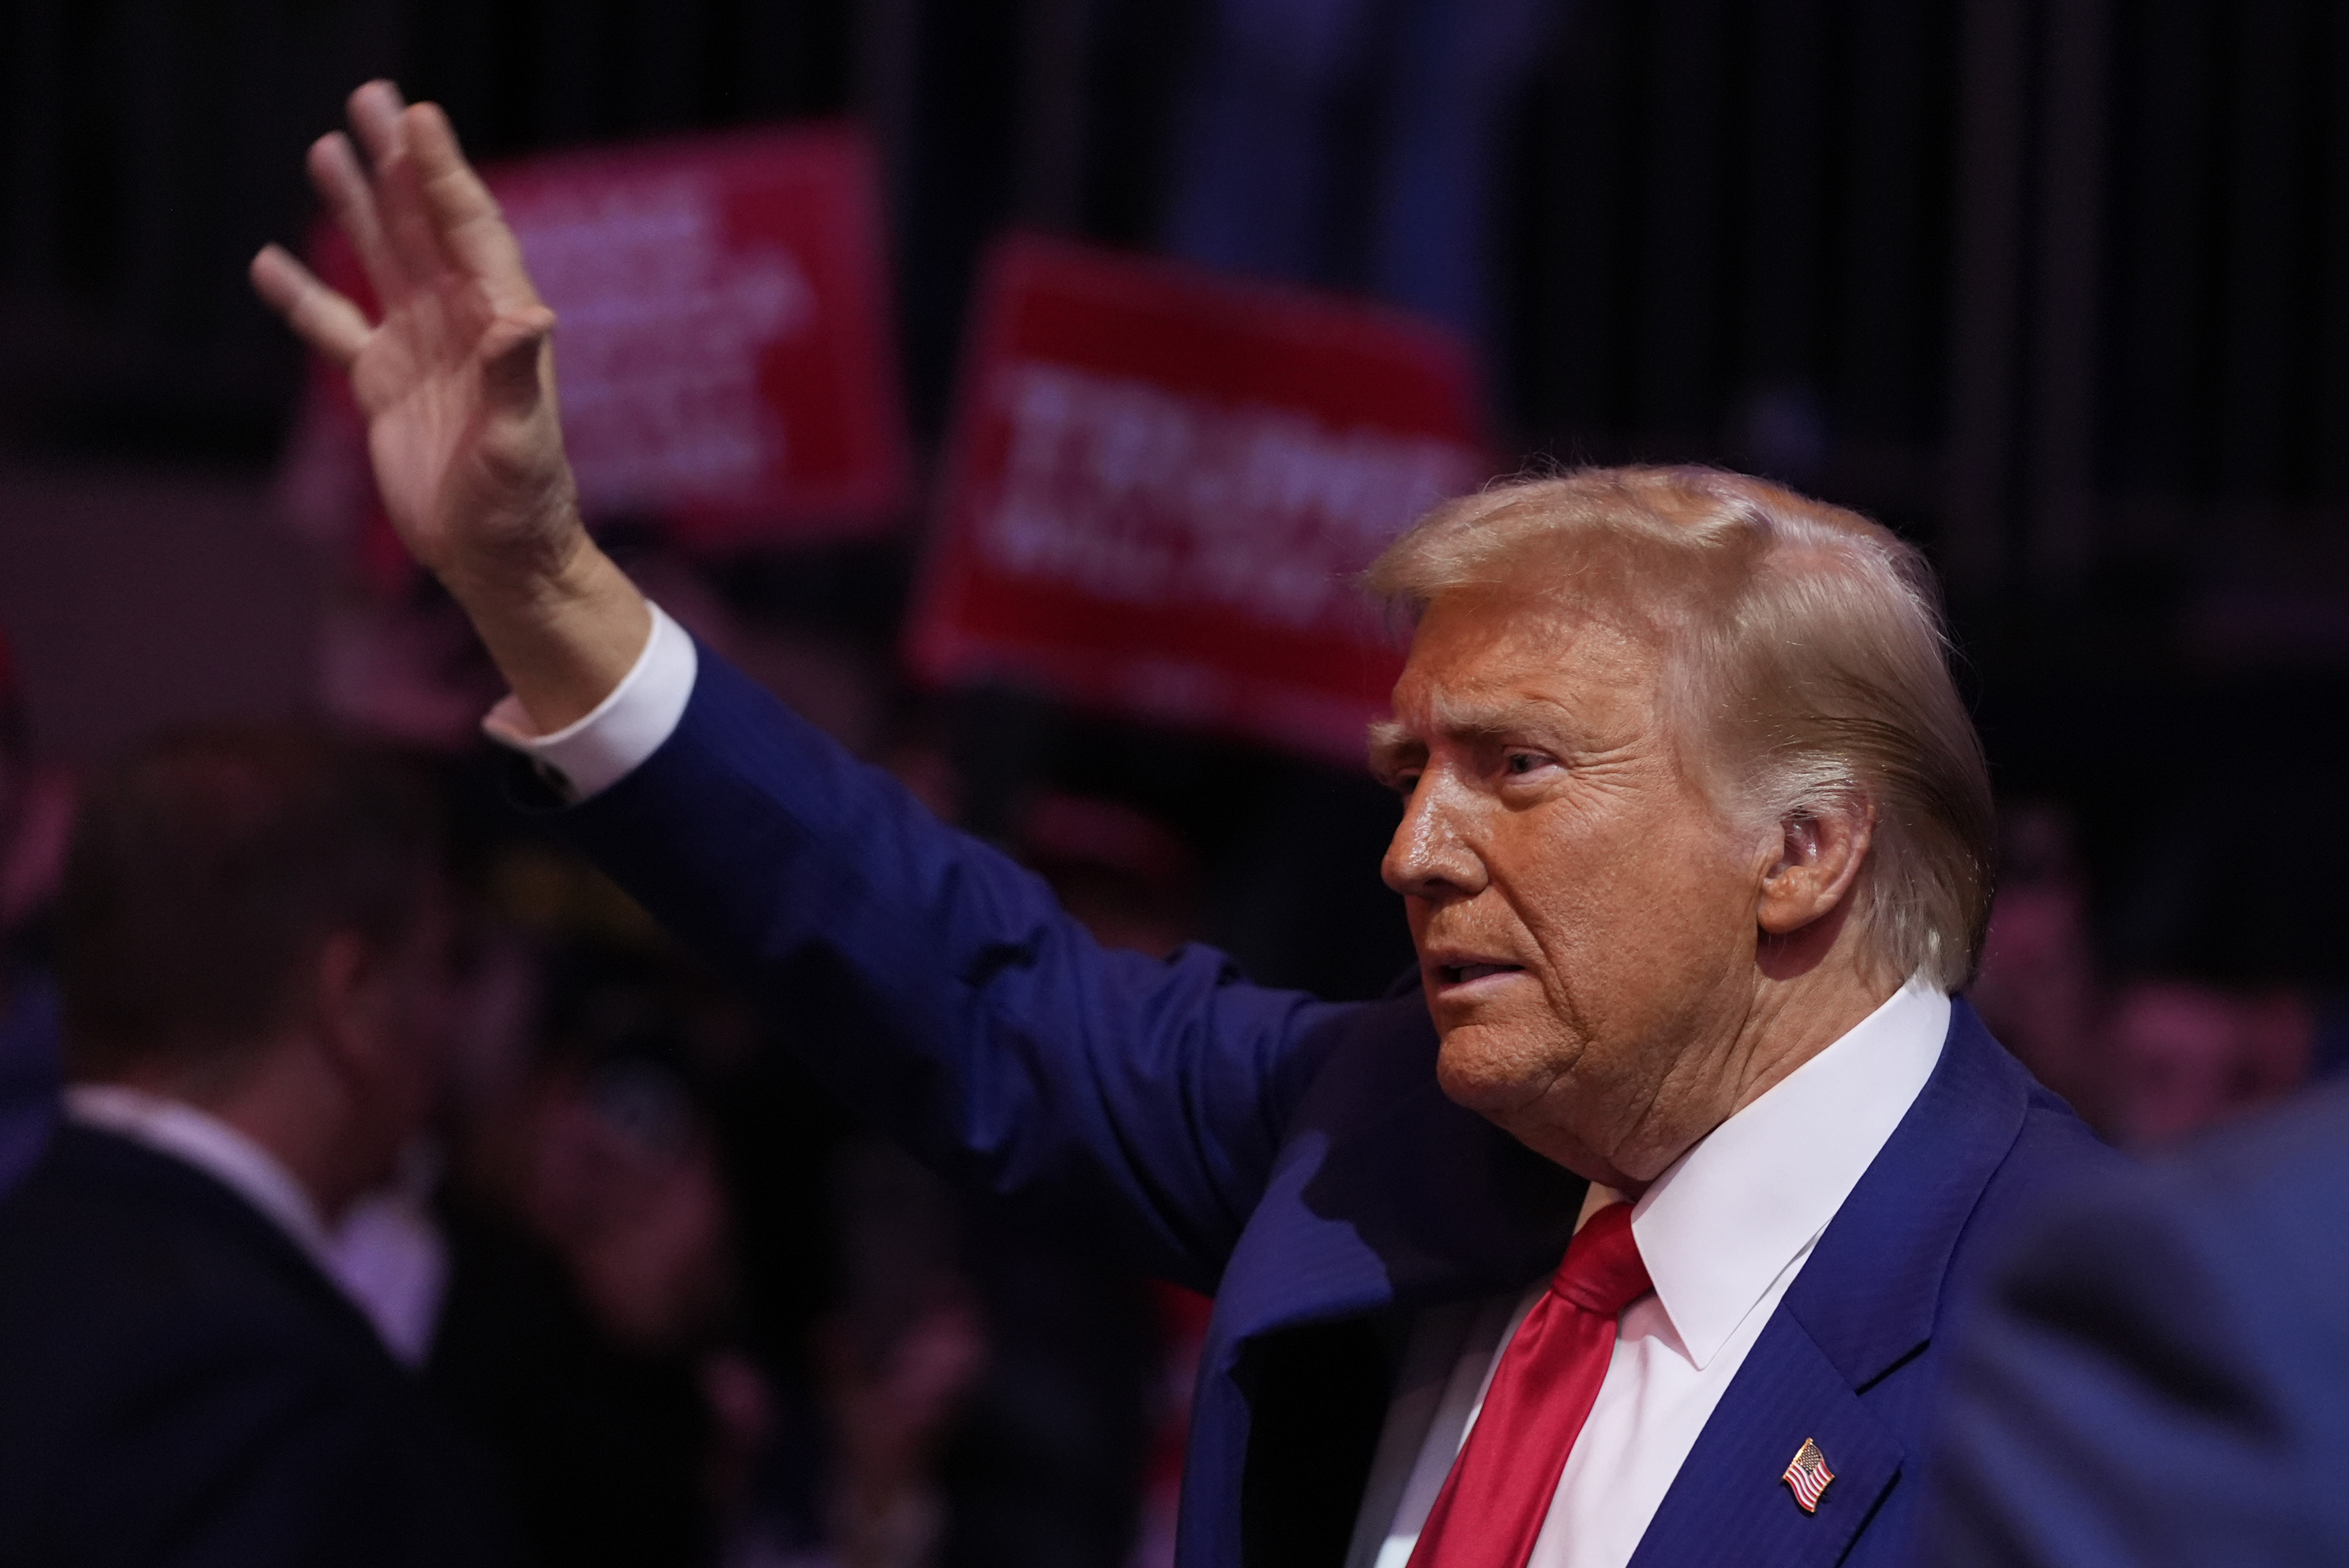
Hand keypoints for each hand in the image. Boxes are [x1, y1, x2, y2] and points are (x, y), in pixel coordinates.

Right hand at [253, 82, 646, 727]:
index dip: (443, 172)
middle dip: (397, 164)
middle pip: (423, 225)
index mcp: (501, 324)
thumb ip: (517, 379)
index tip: (420, 117)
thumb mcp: (520, 444)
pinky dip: (303, 296)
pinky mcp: (383, 384)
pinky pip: (335, 327)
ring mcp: (419, 349)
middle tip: (370, 97)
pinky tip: (269, 262)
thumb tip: (531, 319)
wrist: (497, 559)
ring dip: (355, 207)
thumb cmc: (523, 505)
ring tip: (325, 149)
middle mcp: (461, 324)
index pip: (470, 229)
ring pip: (381, 260)